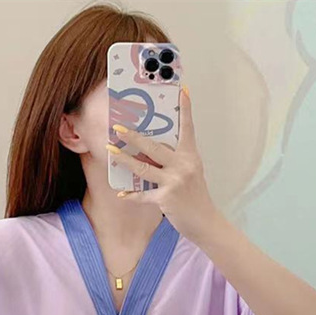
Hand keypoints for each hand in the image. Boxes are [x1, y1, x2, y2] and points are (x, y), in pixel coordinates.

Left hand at [106, 87, 220, 243]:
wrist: (205, 222)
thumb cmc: (195, 196)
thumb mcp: (191, 172)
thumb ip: (175, 160)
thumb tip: (151, 151)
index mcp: (190, 156)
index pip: (188, 128)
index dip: (185, 109)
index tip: (183, 90)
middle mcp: (183, 166)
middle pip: (154, 147)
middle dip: (133, 137)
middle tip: (118, 128)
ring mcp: (174, 182)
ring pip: (143, 168)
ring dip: (124, 160)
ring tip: (110, 151)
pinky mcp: (166, 199)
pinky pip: (143, 195)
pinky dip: (131, 195)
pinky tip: (121, 193)